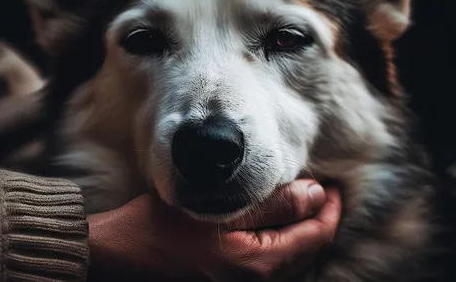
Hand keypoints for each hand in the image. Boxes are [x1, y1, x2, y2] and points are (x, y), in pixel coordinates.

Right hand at [87, 180, 341, 280]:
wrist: (121, 255)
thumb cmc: (162, 227)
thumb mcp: (219, 207)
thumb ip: (273, 203)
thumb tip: (316, 193)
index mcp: (258, 264)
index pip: (316, 236)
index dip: (331, 209)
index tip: (333, 184)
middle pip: (308, 249)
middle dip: (319, 217)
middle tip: (320, 186)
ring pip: (292, 256)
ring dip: (302, 227)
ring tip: (301, 197)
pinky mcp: (231, 279)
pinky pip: (272, 261)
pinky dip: (281, 237)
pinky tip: (274, 217)